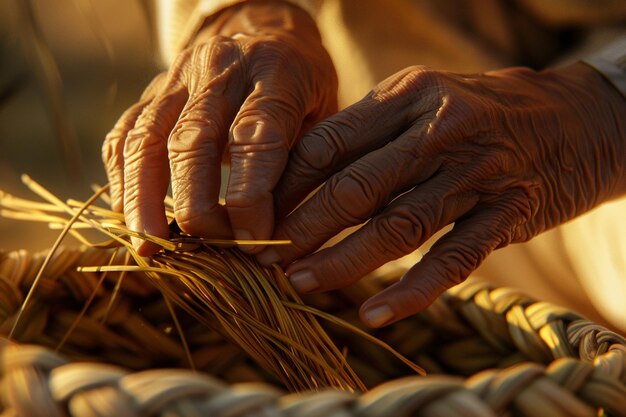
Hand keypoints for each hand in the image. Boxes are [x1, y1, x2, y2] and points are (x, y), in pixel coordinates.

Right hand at [102, 1, 336, 254]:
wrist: (269, 34)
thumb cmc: (303, 88)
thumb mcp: (323, 116)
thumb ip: (301, 164)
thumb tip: (271, 236)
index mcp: (275, 72)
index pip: (254, 140)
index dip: (251, 199)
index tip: (254, 243)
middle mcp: (220, 67)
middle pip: (193, 141)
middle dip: (196, 206)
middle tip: (209, 248)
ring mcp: (178, 76)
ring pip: (146, 138)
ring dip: (143, 199)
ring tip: (149, 247)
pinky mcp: (151, 91)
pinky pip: (124, 135)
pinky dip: (123, 179)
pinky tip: (130, 216)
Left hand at [258, 62, 625, 326]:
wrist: (577, 118)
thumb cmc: (479, 111)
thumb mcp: (423, 99)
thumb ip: (370, 131)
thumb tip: (298, 176)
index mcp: (407, 95)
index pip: (328, 144)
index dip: (286, 185)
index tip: (259, 217)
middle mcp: (439, 131)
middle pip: (355, 187)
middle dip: (303, 229)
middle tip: (267, 259)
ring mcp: (476, 174)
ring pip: (397, 226)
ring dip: (343, 261)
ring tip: (301, 284)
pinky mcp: (508, 214)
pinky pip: (453, 259)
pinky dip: (413, 291)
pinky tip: (376, 313)